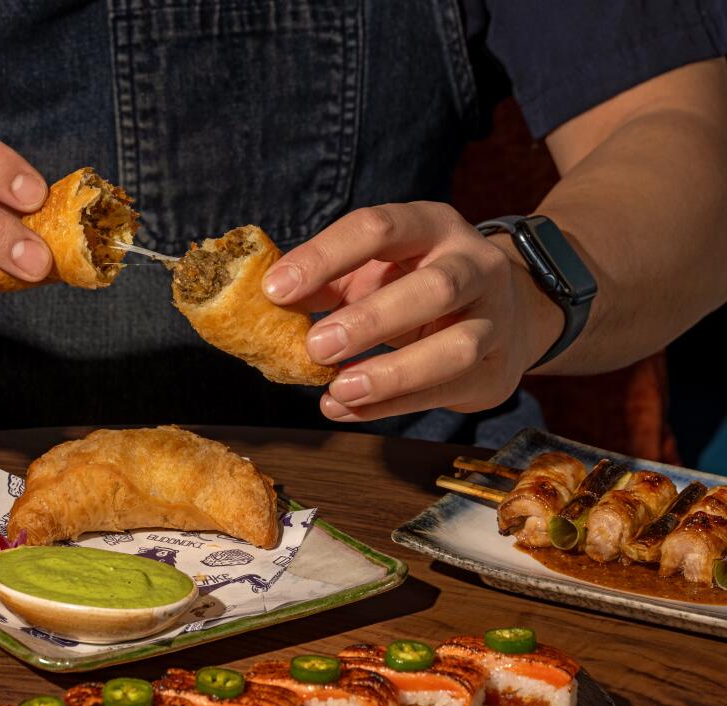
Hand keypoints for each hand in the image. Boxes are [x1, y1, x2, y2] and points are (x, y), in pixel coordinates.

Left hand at [262, 202, 563, 420]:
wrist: (504, 313)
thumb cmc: (413, 286)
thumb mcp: (373, 270)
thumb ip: (326, 282)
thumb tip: (271, 304)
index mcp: (432, 226)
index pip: (378, 228)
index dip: (324, 256)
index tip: (275, 289)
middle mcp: (474, 265)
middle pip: (433, 289)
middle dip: (371, 320)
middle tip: (316, 346)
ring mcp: (494, 319)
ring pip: (455, 348)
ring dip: (392, 374)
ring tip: (337, 389)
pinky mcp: (496, 371)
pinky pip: (446, 391)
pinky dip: (392, 405)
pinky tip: (347, 408)